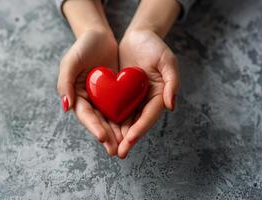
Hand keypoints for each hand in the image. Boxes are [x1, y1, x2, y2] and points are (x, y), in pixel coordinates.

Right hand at [57, 30, 122, 155]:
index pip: (85, 115)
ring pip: (110, 119)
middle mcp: (89, 100)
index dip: (94, 127)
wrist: (100, 37)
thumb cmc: (82, 47)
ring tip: (125, 146)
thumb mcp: (70, 62)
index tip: (103, 138)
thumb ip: (65, 83)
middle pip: (98, 122)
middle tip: (115, 150)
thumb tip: (66, 107)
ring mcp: (102, 99)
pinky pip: (120, 109)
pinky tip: (131, 129)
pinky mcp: (114, 94)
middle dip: (106, 137)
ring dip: (117, 134)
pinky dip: (125, 120)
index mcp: (77, 95)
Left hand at [117, 30, 179, 157]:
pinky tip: (103, 131)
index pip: (149, 116)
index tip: (129, 140)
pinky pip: (117, 110)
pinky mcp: (123, 95)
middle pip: (137, 123)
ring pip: (126, 121)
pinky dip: (111, 121)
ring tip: (110, 148)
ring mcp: (134, 99)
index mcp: (159, 95)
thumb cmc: (154, 46)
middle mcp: (147, 101)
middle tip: (118, 153)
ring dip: (119, 135)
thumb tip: (171, 106)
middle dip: (128, 139)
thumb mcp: (167, 60)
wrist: (138, 37)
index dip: (140, 129)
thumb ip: (171, 82)